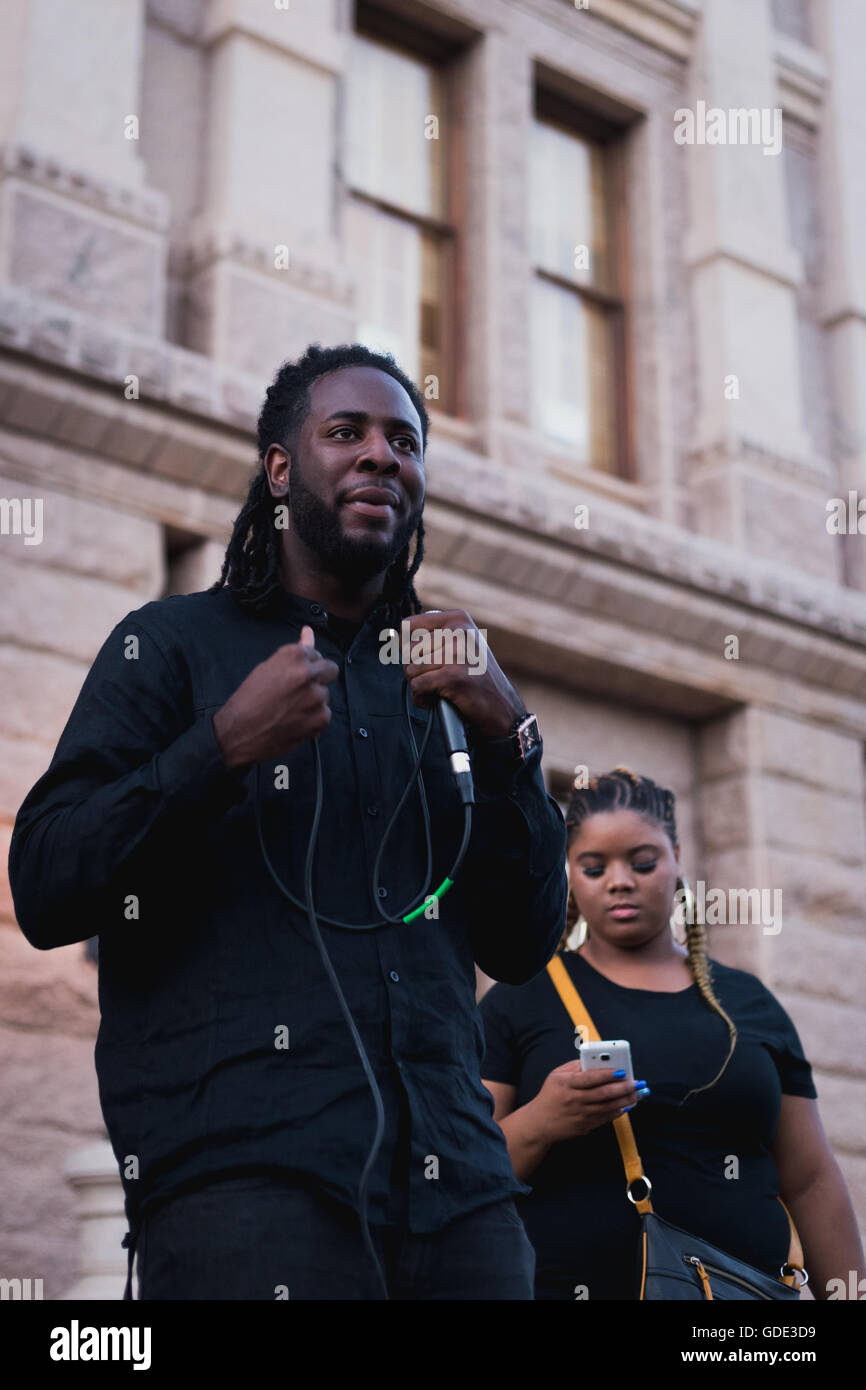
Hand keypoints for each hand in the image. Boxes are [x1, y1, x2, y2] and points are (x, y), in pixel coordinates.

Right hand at [213, 625, 338, 771]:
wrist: (238, 733)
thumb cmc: (248, 699)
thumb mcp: (267, 668)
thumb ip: (295, 651)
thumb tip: (309, 632)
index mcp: (294, 655)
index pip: (314, 653)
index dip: (304, 665)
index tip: (293, 675)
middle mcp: (308, 673)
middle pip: (330, 669)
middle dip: (319, 677)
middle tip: (300, 690)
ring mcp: (317, 696)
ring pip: (325, 694)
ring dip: (313, 700)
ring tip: (290, 709)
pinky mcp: (321, 718)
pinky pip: (324, 713)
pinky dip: (313, 718)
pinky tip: (295, 721)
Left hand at [400, 609, 523, 739]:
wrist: (502, 708)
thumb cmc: (477, 677)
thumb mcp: (462, 644)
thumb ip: (434, 635)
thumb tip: (399, 635)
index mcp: (458, 619)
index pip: (409, 625)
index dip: (407, 647)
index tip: (419, 659)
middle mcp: (458, 631)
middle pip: (408, 651)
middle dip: (414, 670)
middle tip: (433, 679)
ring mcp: (456, 653)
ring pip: (410, 669)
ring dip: (418, 686)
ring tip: (437, 690)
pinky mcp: (452, 676)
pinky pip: (417, 686)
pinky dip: (421, 699)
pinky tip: (435, 701)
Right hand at [529, 1061, 647, 1142]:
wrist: (539, 1124)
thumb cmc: (550, 1095)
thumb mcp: (556, 1075)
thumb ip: (575, 1066)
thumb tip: (598, 1062)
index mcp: (566, 1084)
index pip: (590, 1078)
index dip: (607, 1074)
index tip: (622, 1070)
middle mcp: (574, 1100)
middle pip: (603, 1094)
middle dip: (624, 1088)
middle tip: (638, 1083)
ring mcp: (580, 1115)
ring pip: (608, 1107)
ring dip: (626, 1100)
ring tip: (639, 1093)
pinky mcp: (585, 1127)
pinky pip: (605, 1118)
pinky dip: (618, 1112)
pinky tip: (627, 1105)